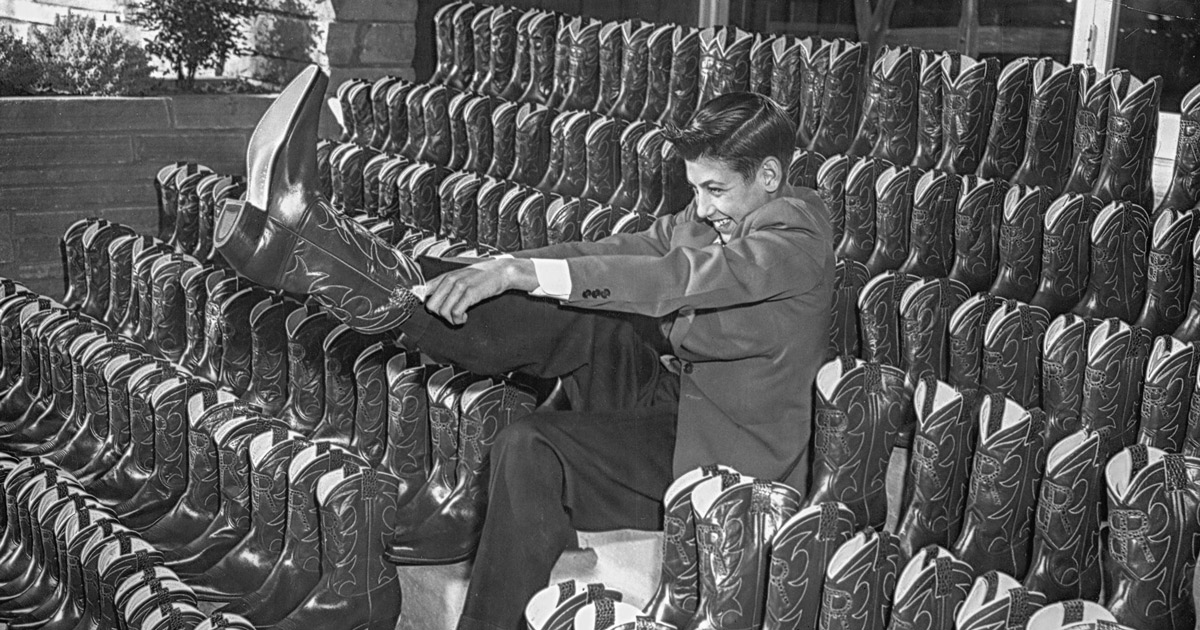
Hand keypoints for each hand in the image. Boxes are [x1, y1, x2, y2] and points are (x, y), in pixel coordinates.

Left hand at [422, 258, 537, 324]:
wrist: (501, 272)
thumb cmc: (482, 277)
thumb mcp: (461, 276)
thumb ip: (446, 285)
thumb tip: (431, 296)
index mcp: (445, 276)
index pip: (424, 290)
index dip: (426, 302)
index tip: (435, 309)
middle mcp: (450, 280)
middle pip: (431, 305)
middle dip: (440, 315)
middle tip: (451, 315)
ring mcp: (460, 286)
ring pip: (443, 312)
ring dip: (451, 320)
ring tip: (460, 317)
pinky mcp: (470, 294)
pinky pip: (456, 313)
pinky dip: (459, 319)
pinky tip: (465, 317)